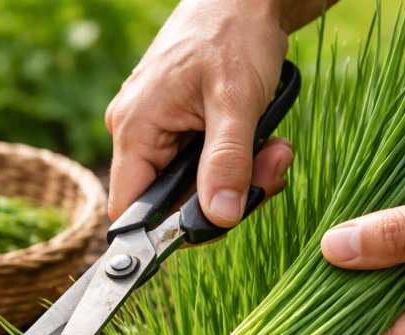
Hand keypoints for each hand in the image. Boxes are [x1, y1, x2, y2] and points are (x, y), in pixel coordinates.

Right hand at [106, 0, 303, 227]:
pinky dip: (240, 163)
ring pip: (198, 186)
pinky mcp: (185, 128)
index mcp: (135, 128)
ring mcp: (163, 131)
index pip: (129, 209)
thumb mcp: (236, 102)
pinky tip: (265, 142)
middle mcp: (140, 133)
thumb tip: (221, 218)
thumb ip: (227, 163)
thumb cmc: (233, 33)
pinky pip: (209, 166)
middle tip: (270, 171)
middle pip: (173, 202)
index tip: (218, 224)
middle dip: (225, 198)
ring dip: (242, 178)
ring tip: (275, 149)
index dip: (167, 231)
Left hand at [320, 121, 404, 334]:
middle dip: (350, 293)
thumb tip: (333, 251)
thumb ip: (401, 233)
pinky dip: (394, 250)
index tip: (296, 306)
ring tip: (326, 246)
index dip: (341, 325)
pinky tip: (366, 230)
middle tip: (301, 269)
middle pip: (392, 318)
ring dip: (371, 267)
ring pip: (402, 290)